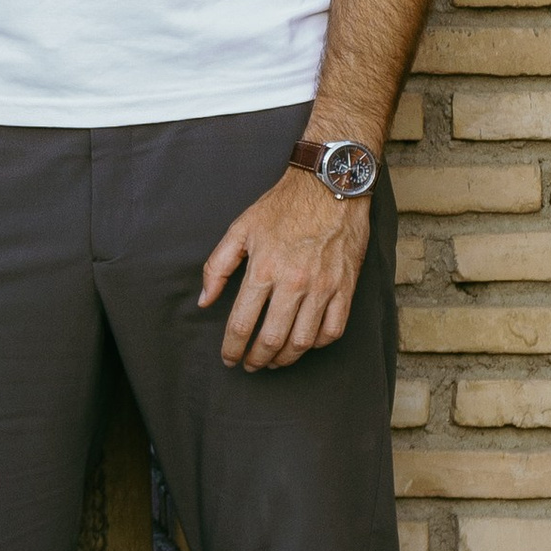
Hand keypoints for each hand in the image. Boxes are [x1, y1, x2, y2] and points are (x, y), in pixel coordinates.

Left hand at [199, 168, 371, 370]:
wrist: (329, 185)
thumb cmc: (282, 206)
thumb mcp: (240, 229)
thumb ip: (217, 267)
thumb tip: (204, 301)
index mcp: (264, 269)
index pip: (242, 324)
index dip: (232, 348)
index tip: (229, 358)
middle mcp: (294, 283)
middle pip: (271, 339)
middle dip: (257, 359)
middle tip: (250, 365)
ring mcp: (323, 287)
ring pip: (303, 341)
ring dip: (285, 358)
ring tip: (274, 360)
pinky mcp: (346, 287)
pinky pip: (333, 329)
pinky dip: (317, 344)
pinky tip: (304, 343)